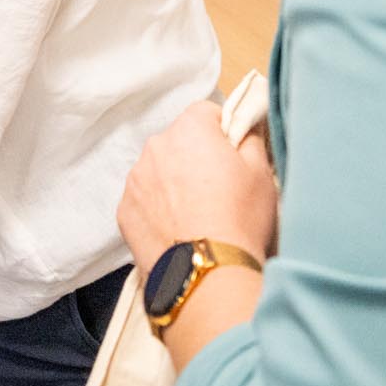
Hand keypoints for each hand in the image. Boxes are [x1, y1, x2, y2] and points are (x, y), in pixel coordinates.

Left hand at [118, 101, 278, 277]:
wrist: (207, 273)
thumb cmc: (239, 218)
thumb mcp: (261, 173)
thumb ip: (251, 137)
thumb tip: (246, 125)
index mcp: (189, 129)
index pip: (206, 112)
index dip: (223, 131)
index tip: (233, 155)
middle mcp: (155, 146)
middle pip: (179, 141)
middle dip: (195, 157)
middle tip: (218, 190)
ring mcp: (135, 179)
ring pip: (158, 170)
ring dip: (173, 183)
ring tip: (196, 215)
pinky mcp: (124, 210)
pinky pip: (143, 199)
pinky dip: (156, 209)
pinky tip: (177, 230)